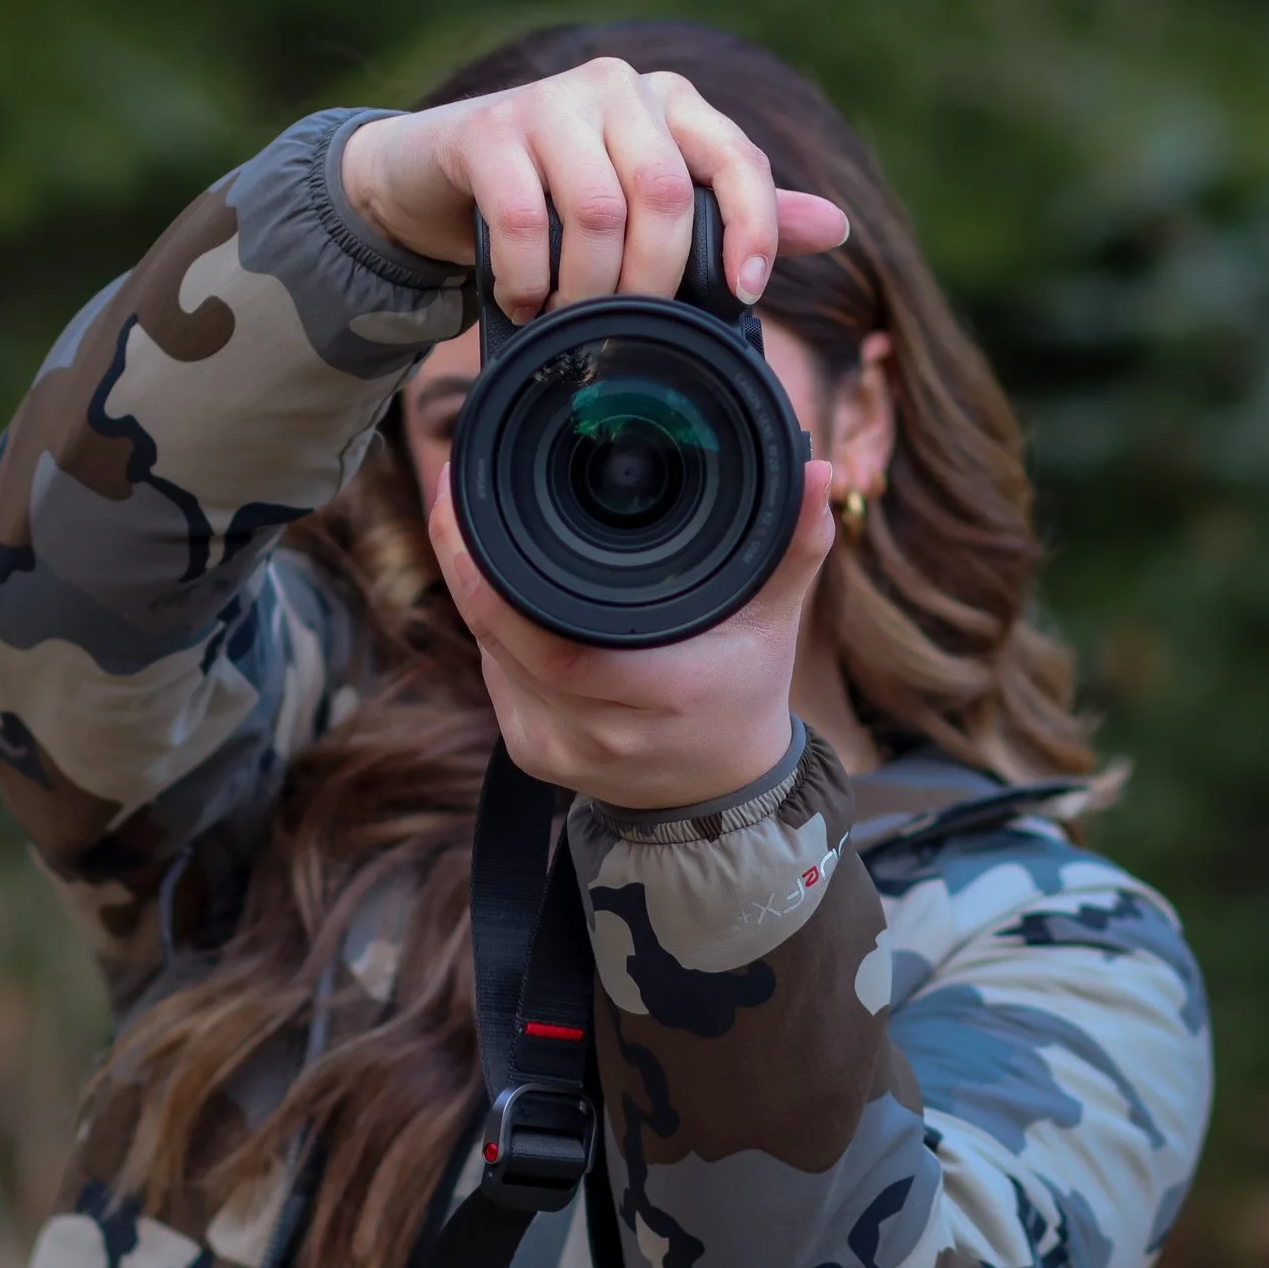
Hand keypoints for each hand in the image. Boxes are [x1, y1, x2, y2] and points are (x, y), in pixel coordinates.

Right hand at [339, 57, 850, 320]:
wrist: (437, 175)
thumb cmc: (557, 196)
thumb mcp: (647, 205)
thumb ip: (731, 216)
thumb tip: (835, 227)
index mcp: (673, 104)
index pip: (737, 157)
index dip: (755, 227)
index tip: (749, 294)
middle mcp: (620, 87)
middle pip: (665, 193)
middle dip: (653, 281)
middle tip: (630, 329)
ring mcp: (550, 100)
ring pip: (597, 210)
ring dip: (587, 288)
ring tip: (571, 323)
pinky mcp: (488, 128)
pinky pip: (522, 217)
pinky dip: (527, 279)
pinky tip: (522, 302)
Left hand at [426, 458, 840, 810]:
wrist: (720, 794)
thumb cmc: (743, 693)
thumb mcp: (775, 621)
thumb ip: (794, 546)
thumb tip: (816, 472)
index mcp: (665, 695)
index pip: (556, 644)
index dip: (496, 580)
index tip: (474, 507)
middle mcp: (605, 731)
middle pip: (504, 641)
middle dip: (466, 562)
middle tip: (453, 490)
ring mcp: (560, 750)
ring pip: (490, 655)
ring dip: (471, 589)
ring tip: (464, 521)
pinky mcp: (531, 755)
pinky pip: (494, 677)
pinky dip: (489, 629)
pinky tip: (486, 583)